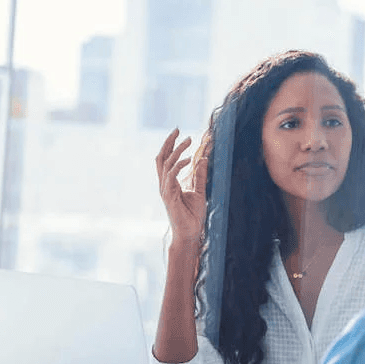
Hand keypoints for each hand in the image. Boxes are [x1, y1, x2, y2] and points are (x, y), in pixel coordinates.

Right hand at [155, 128, 208, 244]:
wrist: (190, 233)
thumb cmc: (193, 215)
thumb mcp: (200, 191)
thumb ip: (200, 175)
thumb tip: (203, 159)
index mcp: (169, 182)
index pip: (166, 159)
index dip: (170, 145)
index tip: (178, 132)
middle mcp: (165, 184)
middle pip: (161, 157)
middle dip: (168, 142)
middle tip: (177, 130)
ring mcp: (165, 189)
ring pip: (166, 163)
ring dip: (177, 150)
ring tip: (188, 141)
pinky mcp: (169, 196)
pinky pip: (171, 176)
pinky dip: (179, 165)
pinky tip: (190, 159)